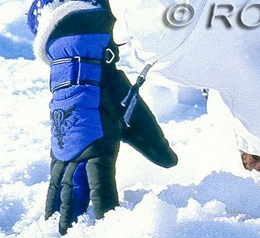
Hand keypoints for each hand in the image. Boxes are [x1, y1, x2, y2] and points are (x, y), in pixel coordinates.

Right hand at [46, 14, 175, 233]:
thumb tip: (173, 162)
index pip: (103, 188)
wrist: (85, 72)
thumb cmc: (116, 95)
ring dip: (63, 209)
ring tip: (61, 228)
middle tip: (75, 233)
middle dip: (79, 214)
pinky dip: (51, 195)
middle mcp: (80, 155)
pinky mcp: (59, 148)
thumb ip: (155, 144)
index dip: (105, 207)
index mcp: (100, 149)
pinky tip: (50, 209)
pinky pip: (54, 177)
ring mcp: (66, 152)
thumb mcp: (139, 118)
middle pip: (77, 193)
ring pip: (62, 188)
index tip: (109, 222)